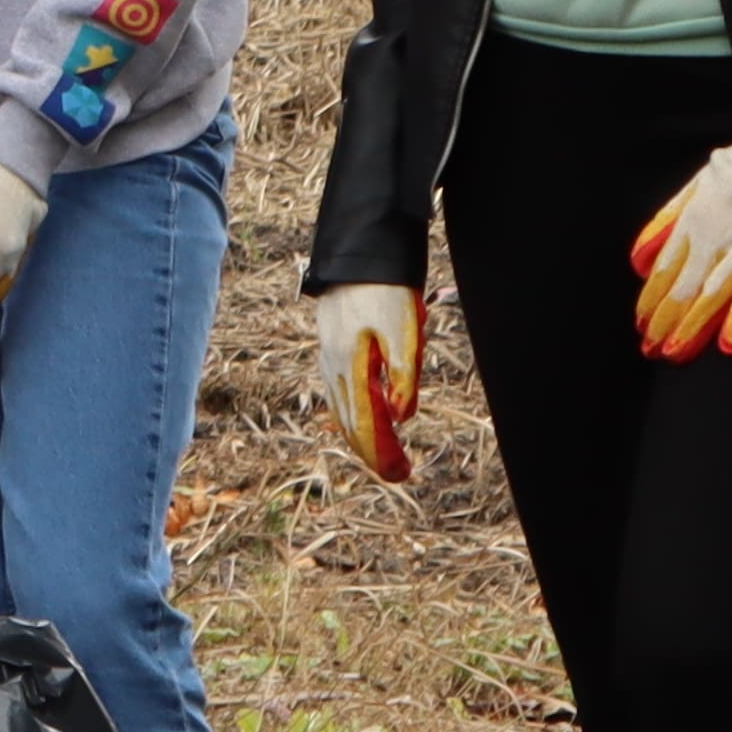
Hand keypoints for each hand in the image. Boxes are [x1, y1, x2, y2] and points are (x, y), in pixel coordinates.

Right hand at [312, 282, 424, 482]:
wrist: (357, 256)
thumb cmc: (384, 292)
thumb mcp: (404, 332)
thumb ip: (403, 376)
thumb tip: (402, 418)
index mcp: (350, 368)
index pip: (363, 424)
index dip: (380, 453)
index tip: (400, 474)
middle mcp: (332, 369)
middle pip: (349, 423)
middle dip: (373, 451)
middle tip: (399, 472)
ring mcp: (328, 359)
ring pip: (341, 409)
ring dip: (362, 434)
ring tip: (383, 453)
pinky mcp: (331, 349)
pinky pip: (339, 393)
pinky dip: (352, 413)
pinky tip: (363, 416)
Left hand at [629, 131, 731, 359]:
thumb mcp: (693, 190)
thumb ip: (666, 224)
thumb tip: (640, 260)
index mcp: (693, 224)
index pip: (666, 271)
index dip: (652, 300)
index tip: (640, 323)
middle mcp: (715, 240)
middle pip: (683, 289)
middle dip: (666, 321)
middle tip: (651, 347)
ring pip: (713, 294)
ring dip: (692, 325)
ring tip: (675, 351)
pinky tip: (728, 341)